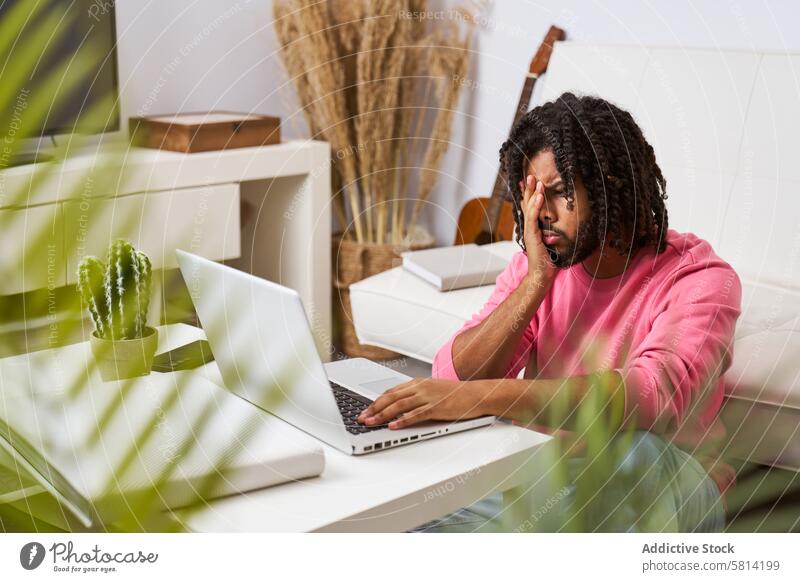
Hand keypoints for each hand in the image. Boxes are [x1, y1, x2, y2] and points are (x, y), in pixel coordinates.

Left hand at [356, 378, 490, 429]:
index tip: (365, 410)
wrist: (475, 394)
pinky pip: (416, 414)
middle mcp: (420, 388)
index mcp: (417, 383)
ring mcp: (428, 397)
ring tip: (371, 422)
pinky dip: (402, 420)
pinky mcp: (436, 408)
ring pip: (399, 405)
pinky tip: (393, 426)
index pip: (391, 392)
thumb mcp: (431, 391)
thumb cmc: (454, 395)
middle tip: (361, 418)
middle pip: (391, 397)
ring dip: (382, 414)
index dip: (376, 401)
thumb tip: (398, 408)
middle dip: (373, 408)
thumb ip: (415, 397)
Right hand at [520, 174, 556, 287]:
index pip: (529, 207)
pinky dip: (536, 206)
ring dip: (533, 194)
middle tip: (530, 176)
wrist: (541, 274)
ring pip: (529, 208)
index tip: (530, 182)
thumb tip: (555, 226)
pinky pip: (533, 218)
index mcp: (532, 227)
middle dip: (528, 189)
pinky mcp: (532, 236)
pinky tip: (539, 197)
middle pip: (526, 204)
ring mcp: (528, 231)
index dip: (529, 194)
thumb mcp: (550, 242)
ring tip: (536, 182)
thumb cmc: (547, 261)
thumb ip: (549, 232)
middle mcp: (528, 227)